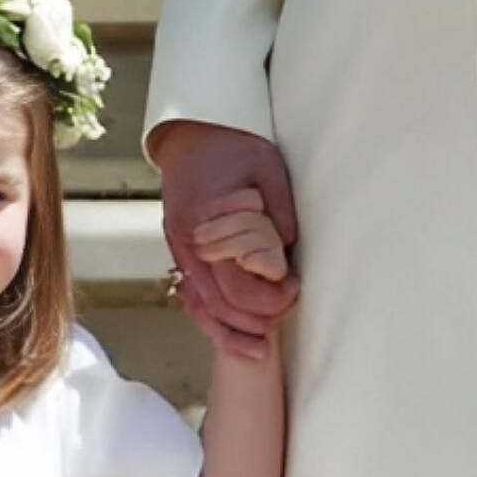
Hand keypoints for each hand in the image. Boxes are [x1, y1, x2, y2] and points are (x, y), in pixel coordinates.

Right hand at [152, 121, 298, 358]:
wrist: (191, 135)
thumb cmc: (231, 147)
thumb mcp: (267, 169)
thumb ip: (278, 211)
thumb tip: (287, 249)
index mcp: (208, 226)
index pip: (238, 286)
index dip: (271, 296)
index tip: (295, 285)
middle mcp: (189, 247)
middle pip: (222, 306)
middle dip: (259, 318)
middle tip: (289, 305)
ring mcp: (182, 253)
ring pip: (205, 310)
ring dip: (236, 331)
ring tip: (266, 341)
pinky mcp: (183, 255)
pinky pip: (196, 299)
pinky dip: (216, 322)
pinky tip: (238, 334)